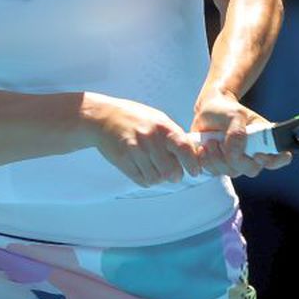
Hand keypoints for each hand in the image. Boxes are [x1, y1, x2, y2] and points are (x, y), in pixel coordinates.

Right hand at [82, 93, 201, 187]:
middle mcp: (150, 139)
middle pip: (170, 171)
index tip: (195, 172)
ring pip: (156, 179)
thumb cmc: (135, 118)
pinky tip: (143, 169)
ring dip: (159, 178)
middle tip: (174, 174)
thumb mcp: (158, 119)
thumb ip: (174, 136)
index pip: (184, 148)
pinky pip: (141, 180)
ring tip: (155, 168)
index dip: (192, 163)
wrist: (103, 117)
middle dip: (175, 175)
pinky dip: (146, 179)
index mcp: (162, 127)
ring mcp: (135, 150)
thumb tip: (192, 155)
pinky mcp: (123, 160)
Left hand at [191, 90, 291, 177]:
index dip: (274, 161)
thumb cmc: (226, 111)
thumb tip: (235, 153)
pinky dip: (204, 161)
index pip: (278, 158)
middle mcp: (252, 155)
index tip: (259, 155)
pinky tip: (202, 148)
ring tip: (210, 141)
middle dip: (235, 158)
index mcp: (263, 141)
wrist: (207, 112)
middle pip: (251, 170)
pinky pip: (213, 173)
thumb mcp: (234, 115)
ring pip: (231, 172)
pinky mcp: (219, 167)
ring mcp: (236, 163)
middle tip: (220, 142)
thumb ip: (237, 133)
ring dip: (216, 158)